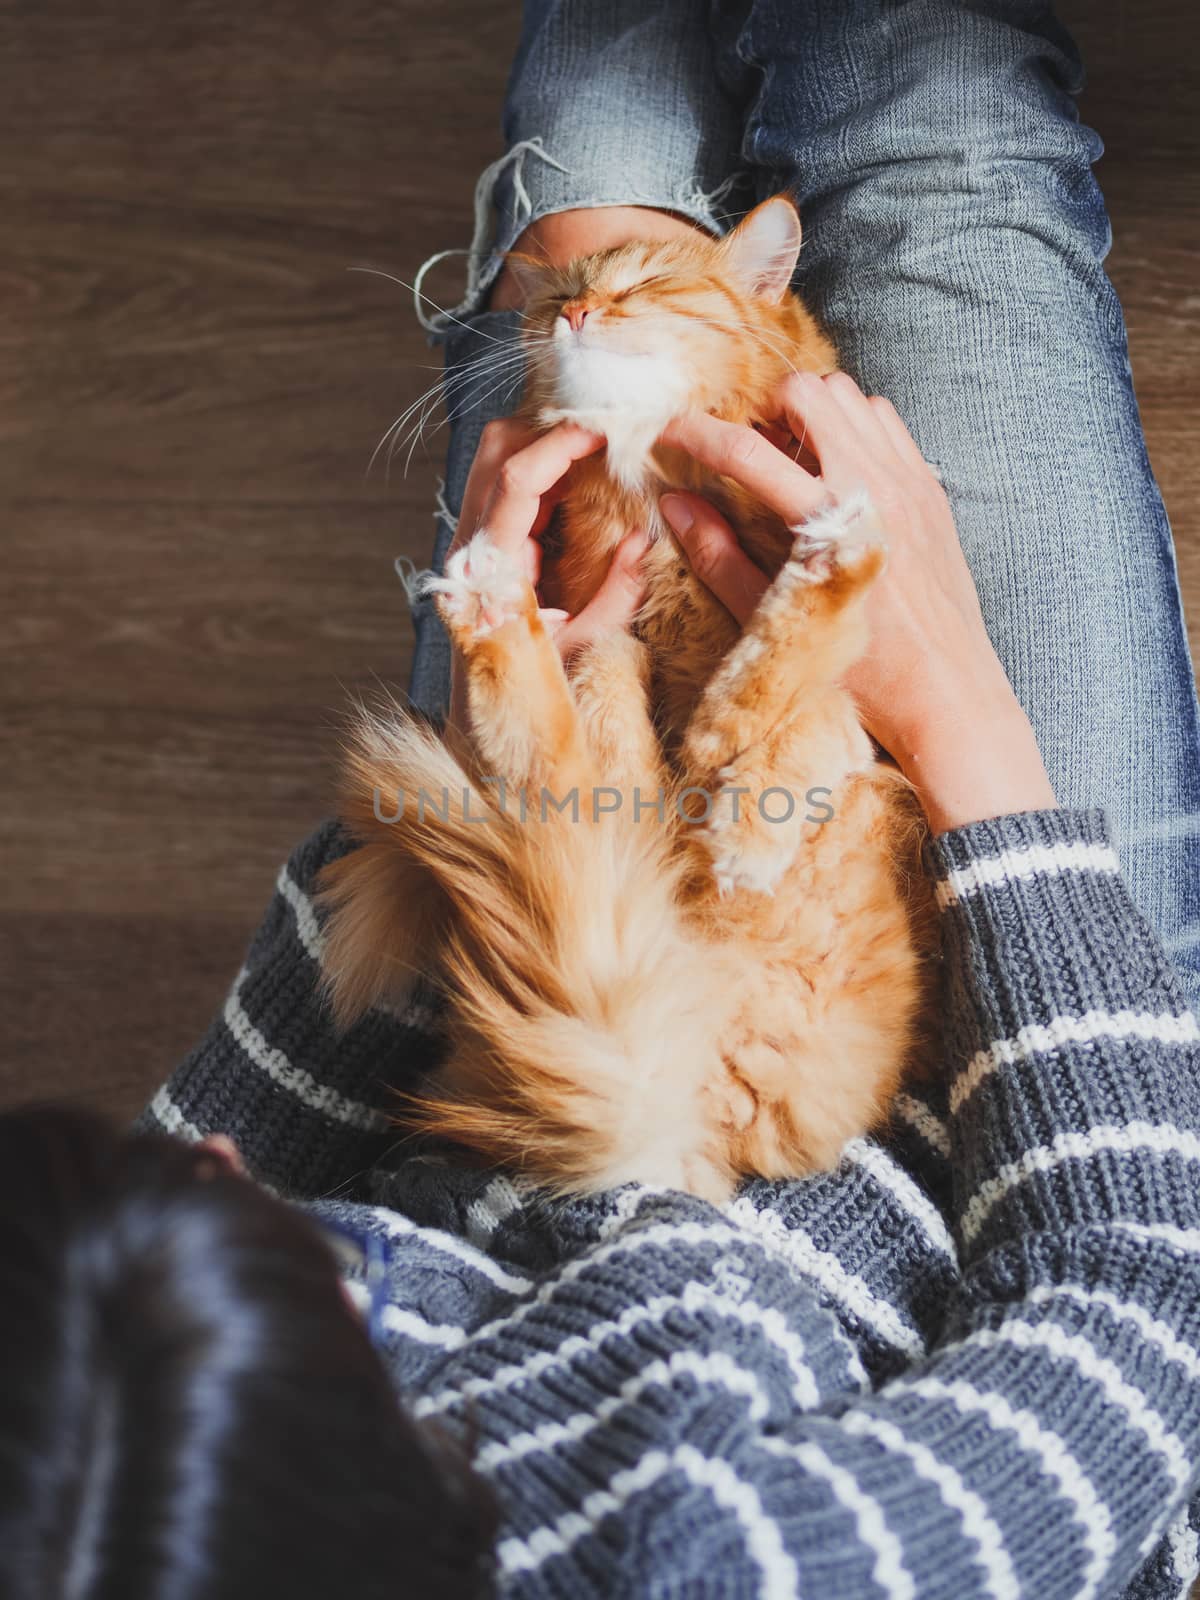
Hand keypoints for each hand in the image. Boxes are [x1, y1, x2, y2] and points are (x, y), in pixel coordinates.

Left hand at [446, 418, 647, 732]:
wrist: (484, 724)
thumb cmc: (531, 693)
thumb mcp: (585, 649)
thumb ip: (619, 594)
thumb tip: (645, 536)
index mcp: (490, 568)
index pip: (517, 480)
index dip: (560, 445)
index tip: (604, 430)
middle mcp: (471, 547)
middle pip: (496, 452)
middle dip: (548, 430)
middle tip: (604, 430)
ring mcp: (473, 544)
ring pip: (497, 460)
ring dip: (543, 445)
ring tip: (597, 449)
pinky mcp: (484, 547)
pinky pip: (508, 486)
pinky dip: (543, 470)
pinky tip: (584, 478)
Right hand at [659, 373, 1056, 832]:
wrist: (944, 691)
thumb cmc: (859, 671)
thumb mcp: (774, 621)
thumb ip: (719, 557)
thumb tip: (676, 505)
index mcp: (828, 520)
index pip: (746, 451)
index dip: (695, 434)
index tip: (666, 433)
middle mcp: (874, 484)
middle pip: (806, 394)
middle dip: (764, 410)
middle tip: (749, 453)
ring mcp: (909, 480)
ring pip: (852, 397)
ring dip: (812, 414)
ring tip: (793, 461)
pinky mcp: (931, 490)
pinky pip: (888, 424)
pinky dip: (855, 429)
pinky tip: (838, 474)